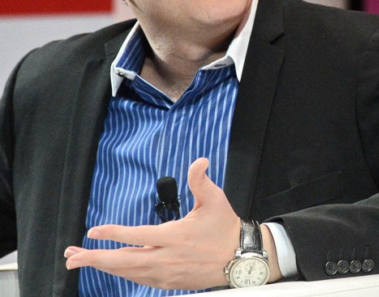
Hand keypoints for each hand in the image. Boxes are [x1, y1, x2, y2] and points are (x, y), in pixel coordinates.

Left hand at [65, 157, 242, 289]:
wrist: (239, 258)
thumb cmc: (225, 228)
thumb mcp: (215, 200)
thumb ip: (201, 181)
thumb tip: (199, 161)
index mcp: (175, 236)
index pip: (137, 236)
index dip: (114, 234)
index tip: (93, 232)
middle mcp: (167, 257)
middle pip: (124, 261)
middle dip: (95, 259)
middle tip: (73, 256)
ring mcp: (167, 273)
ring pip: (128, 272)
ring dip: (104, 266)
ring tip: (83, 261)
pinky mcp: (169, 282)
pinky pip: (140, 279)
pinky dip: (122, 273)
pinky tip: (112, 268)